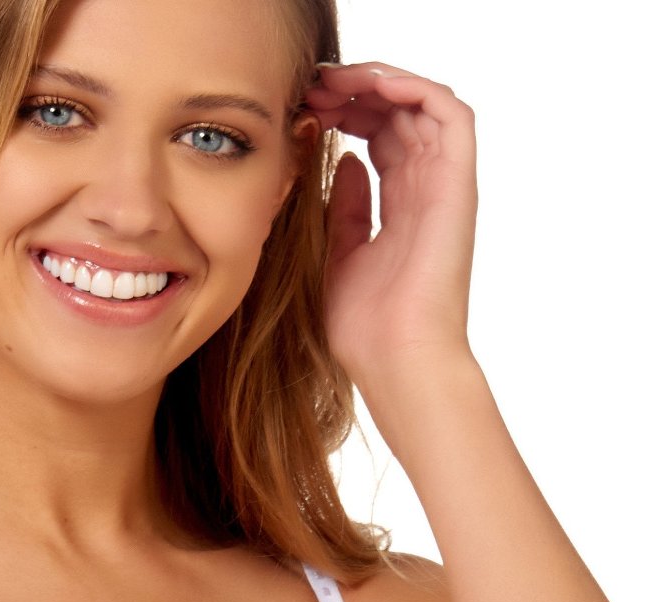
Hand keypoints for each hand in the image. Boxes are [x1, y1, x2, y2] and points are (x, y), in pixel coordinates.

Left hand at [304, 63, 479, 393]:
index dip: (348, 114)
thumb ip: (344, 210)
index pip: (383, 139)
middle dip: (357, 92)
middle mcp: (428, 191)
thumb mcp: (340, 257)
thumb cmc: (365, 327)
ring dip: (379, 83)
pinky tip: (370, 87)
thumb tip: (344, 163)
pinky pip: (449, 114)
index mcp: (402, 208)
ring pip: (424, 105)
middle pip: (402, 116)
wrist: (394, 358)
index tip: (307, 109)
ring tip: (333, 82)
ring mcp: (444, 186)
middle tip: (314, 87)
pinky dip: (413, 89)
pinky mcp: (456, 185)